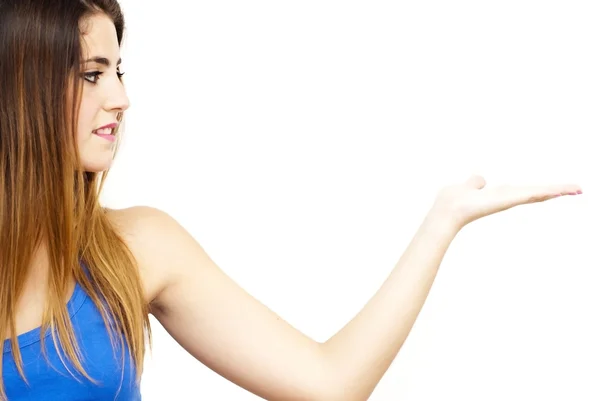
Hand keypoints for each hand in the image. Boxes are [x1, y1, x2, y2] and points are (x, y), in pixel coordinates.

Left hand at [430, 175, 581, 229]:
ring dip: (557, 190)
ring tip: (576, 189)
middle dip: (556, 191)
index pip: (525, 192)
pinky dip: (545, 191)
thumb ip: (474, 183)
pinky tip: (561, 191)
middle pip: (535, 194)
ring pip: (537, 193)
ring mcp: (508, 200)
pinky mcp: (508, 199)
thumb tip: (480, 181)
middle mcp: (507, 198)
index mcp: (499, 195)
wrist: (448, 210)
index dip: (542, 190)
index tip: (559, 190)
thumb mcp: (467, 186)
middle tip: (578, 189)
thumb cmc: (454, 201)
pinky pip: (530, 193)